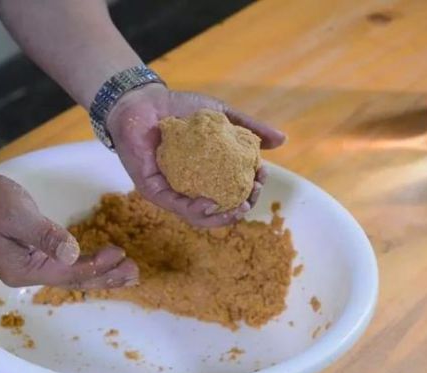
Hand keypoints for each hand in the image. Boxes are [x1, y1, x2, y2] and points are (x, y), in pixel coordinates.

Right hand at [0, 173, 137, 287]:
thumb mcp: (19, 215)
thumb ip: (46, 235)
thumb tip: (73, 252)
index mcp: (24, 270)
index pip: (68, 273)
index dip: (95, 266)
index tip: (119, 254)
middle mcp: (30, 275)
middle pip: (74, 281)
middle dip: (106, 277)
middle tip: (134, 272)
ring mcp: (33, 268)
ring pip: (73, 275)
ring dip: (101, 273)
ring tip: (128, 271)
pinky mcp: (37, 258)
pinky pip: (68, 266)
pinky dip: (88, 264)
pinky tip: (105, 262)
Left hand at [106, 84, 284, 226]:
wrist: (144, 101)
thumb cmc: (180, 108)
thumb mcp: (221, 116)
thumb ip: (248, 128)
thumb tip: (282, 140)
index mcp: (208, 175)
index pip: (232, 192)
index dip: (250, 191)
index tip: (261, 177)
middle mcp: (191, 187)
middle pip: (219, 210)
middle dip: (240, 208)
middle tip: (251, 196)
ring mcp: (172, 192)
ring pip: (199, 216)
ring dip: (222, 217)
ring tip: (237, 208)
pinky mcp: (154, 191)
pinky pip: (177, 207)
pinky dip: (196, 210)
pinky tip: (210, 204)